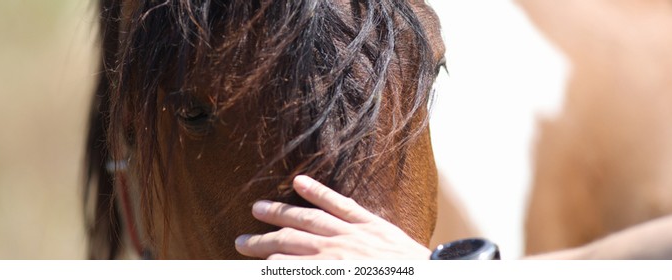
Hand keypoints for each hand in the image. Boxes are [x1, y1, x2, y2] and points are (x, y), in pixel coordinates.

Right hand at [235, 175, 430, 259]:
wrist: (431, 279)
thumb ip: (319, 276)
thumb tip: (289, 270)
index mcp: (331, 272)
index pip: (285, 268)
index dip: (265, 266)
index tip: (250, 263)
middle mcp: (336, 251)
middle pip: (289, 244)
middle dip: (261, 243)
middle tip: (239, 241)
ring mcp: (353, 233)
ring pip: (308, 220)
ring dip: (280, 214)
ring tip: (257, 208)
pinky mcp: (371, 222)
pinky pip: (340, 204)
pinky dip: (319, 191)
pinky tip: (299, 181)